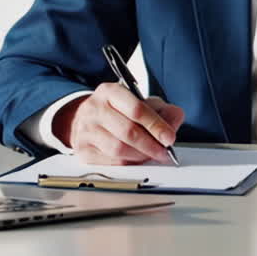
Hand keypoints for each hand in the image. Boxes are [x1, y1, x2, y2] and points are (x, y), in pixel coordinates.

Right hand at [54, 82, 183, 164]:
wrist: (87, 119)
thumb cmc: (121, 111)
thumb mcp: (144, 102)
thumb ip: (164, 111)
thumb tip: (174, 124)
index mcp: (110, 92)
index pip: (136, 109)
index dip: (156, 125)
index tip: (169, 138)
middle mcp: (94, 109)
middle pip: (128, 131)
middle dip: (151, 145)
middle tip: (164, 152)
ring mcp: (85, 130)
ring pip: (118, 149)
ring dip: (140, 156)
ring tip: (152, 155)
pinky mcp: (82, 150)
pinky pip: (110, 162)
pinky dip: (128, 163)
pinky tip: (137, 159)